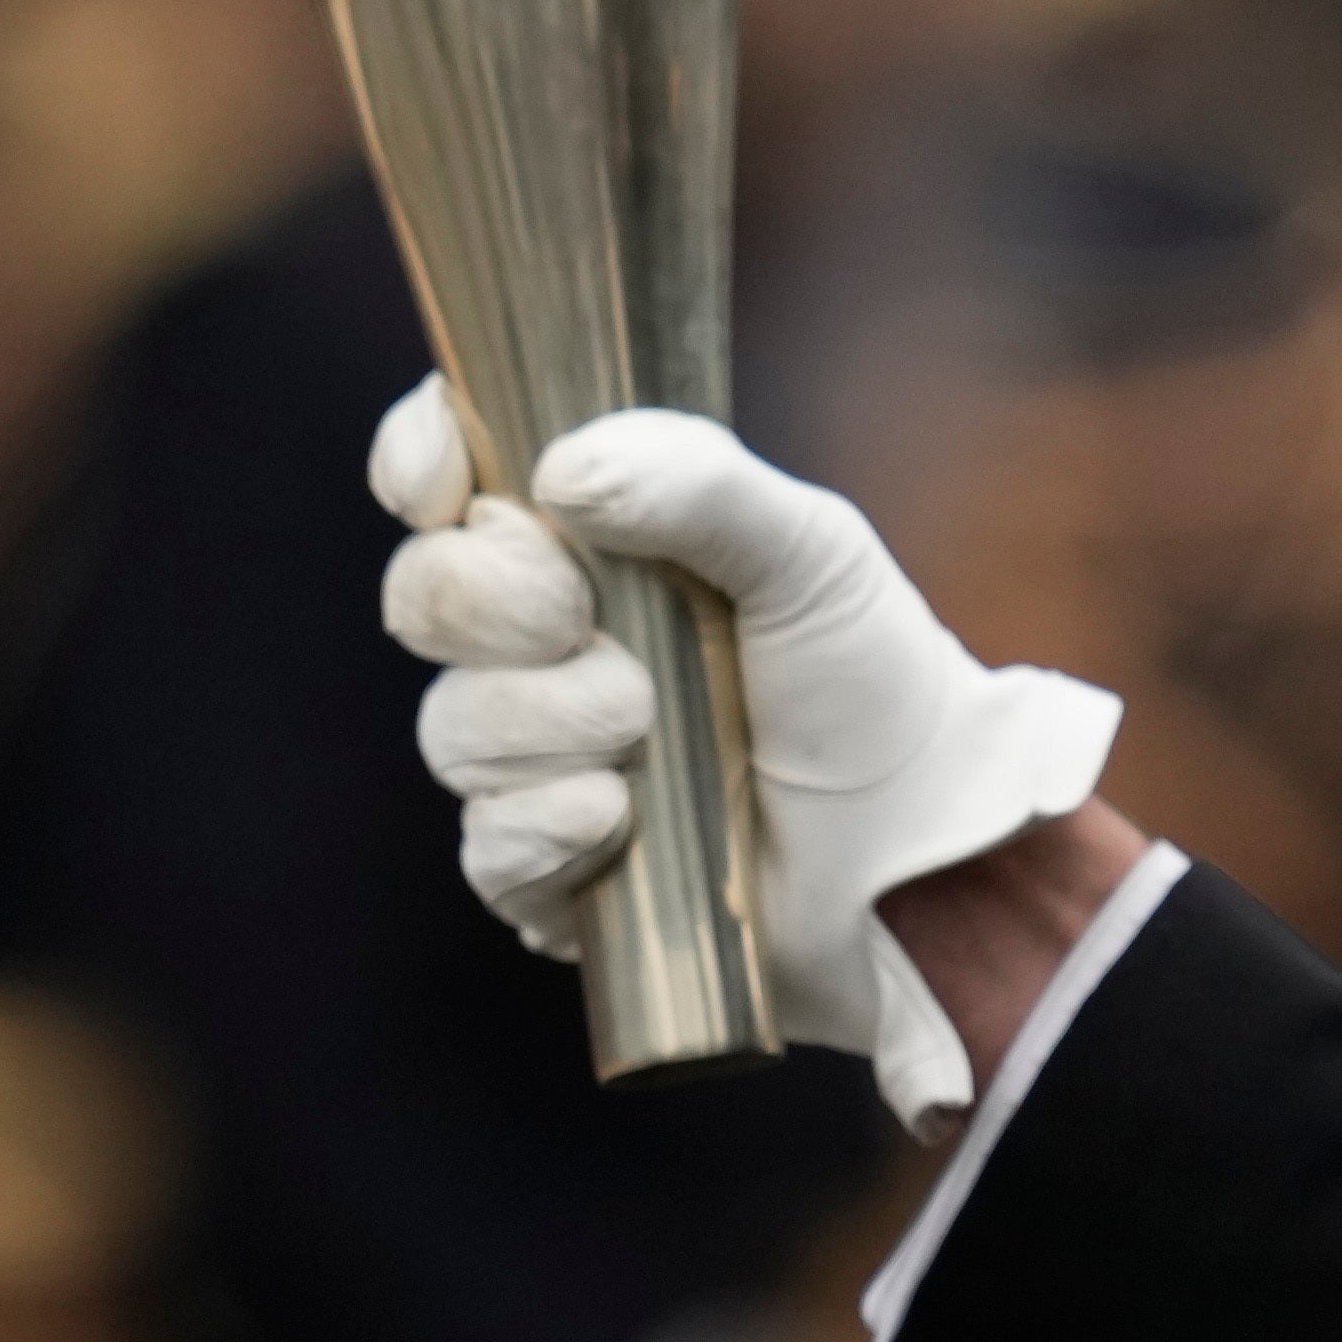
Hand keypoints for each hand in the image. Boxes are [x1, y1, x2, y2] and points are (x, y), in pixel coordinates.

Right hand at [378, 385, 1117, 1126]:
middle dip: (499, 604)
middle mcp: (548, 645)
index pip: (450, 480)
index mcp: (595, 544)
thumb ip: (699, 484)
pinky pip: (484, 846)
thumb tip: (559, 473)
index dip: (421, 465)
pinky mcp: (548, 876)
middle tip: (590, 624)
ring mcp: (539, 761)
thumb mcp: (810, 552)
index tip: (442, 480)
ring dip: (547, 723)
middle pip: (427, 599)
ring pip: (452, 728)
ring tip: (649, 729)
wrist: (921, 846)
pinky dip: (544, 827)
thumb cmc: (870, 682)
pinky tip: (619, 819)